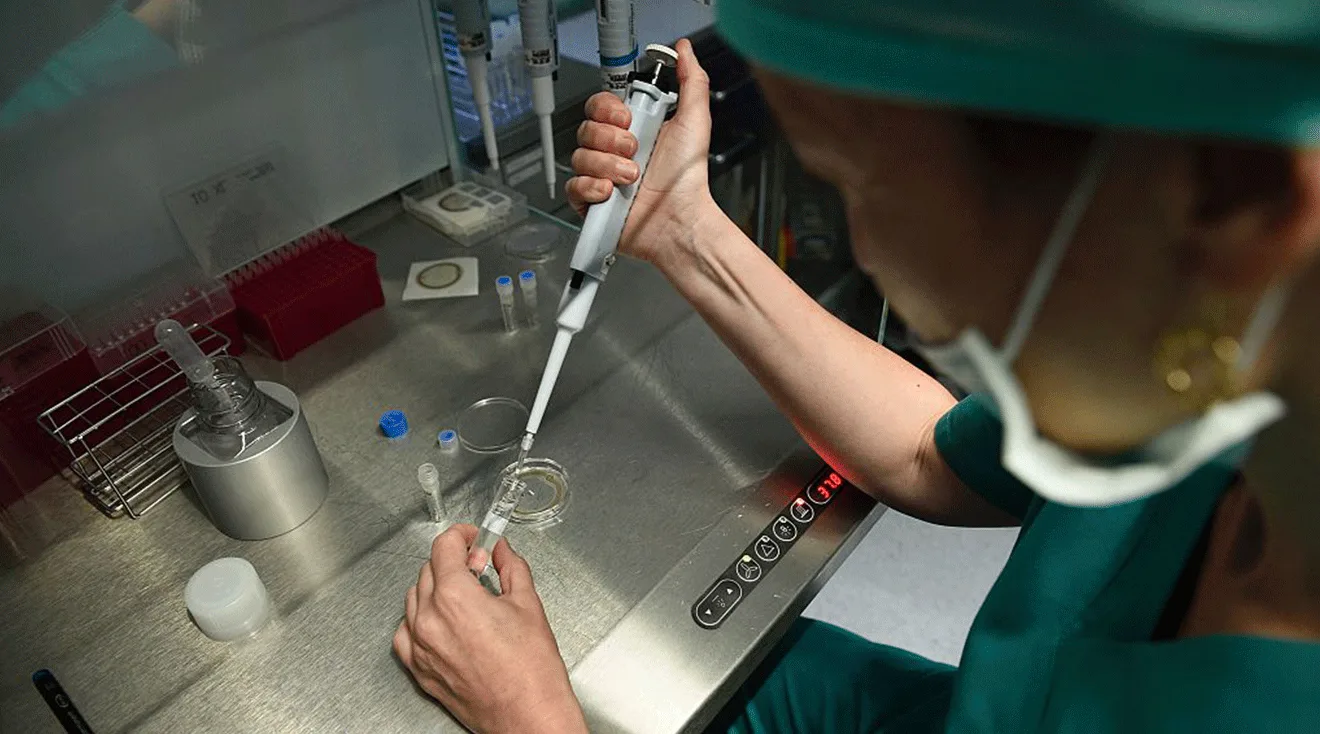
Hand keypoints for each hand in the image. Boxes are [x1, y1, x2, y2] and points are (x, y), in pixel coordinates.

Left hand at [393, 525, 586, 733]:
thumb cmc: (530, 671)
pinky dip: (419, 619)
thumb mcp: (528, 604)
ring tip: (465, 593)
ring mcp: (420, 647)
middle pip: (429, 570)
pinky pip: (405, 632)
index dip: (461, 535)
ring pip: (414, 598)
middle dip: (454, 561)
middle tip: (478, 564)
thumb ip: (511, 567)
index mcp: (455, 597)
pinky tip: (443, 621)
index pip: (444, 547)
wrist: (527, 715)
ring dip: (436, 588)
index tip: (472, 537)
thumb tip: (502, 551)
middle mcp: (430, 620)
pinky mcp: (419, 669)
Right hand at [566, 38, 723, 266]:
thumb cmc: (688, 178)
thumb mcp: (695, 121)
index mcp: (630, 130)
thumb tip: (685, 50)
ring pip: (580, 157)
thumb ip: (692, 81)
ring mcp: (600, 177)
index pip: (599, 107)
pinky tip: (611, 193)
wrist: (680, 218)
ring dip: (608, 166)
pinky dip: (592, 188)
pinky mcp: (591, 202)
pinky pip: (573, 186)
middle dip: (610, 139)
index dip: (608, 110)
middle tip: (635, 151)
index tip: (627, 119)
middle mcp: (612, 152)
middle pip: (585, 129)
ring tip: (632, 178)